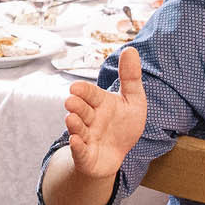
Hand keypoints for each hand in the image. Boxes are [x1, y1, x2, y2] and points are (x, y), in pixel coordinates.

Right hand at [64, 46, 146, 180]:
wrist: (115, 155)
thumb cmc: (123, 125)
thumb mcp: (133, 101)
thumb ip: (130, 77)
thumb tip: (130, 48)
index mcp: (100, 103)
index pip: (90, 94)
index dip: (84, 91)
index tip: (75, 87)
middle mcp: (90, 119)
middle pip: (81, 110)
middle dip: (76, 106)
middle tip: (71, 101)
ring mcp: (86, 137)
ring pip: (78, 129)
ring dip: (74, 124)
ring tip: (71, 118)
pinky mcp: (85, 156)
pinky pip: (80, 151)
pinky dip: (77, 147)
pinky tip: (75, 141)